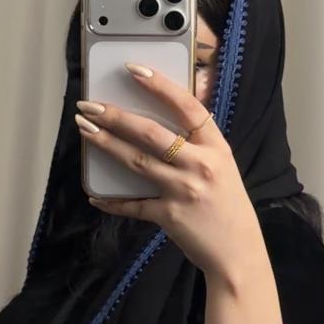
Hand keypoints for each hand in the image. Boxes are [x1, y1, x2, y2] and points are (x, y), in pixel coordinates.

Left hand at [75, 62, 259, 280]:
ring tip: (85, 129)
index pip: (186, 106)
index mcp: (216, 147)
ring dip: (106, 143)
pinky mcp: (169, 216)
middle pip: (151, 133)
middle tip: (89, 105)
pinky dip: (111, 200)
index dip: (159, 85)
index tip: (134, 70)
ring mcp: (183, 190)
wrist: (238, 254)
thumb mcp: (223, 167)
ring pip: (136, 161)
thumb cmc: (229, 208)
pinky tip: (94, 195)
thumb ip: (197, 146)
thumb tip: (158, 126)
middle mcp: (200, 165)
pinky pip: (132, 205)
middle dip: (116, 116)